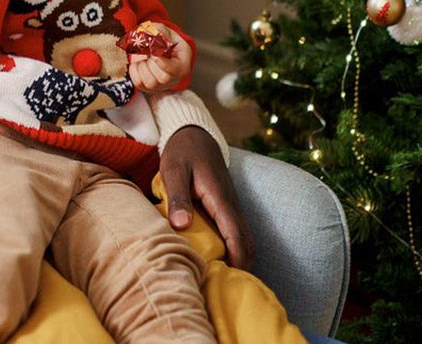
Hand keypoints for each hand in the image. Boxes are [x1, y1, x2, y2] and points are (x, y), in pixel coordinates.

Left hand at [127, 23, 191, 92]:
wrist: (154, 47)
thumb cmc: (162, 39)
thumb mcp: (163, 30)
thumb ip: (159, 31)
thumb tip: (150, 37)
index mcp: (182, 63)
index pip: (176, 70)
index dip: (163, 64)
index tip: (154, 54)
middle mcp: (174, 78)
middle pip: (163, 78)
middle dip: (152, 63)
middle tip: (150, 53)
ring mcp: (161, 85)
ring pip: (150, 83)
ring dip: (143, 67)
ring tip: (145, 58)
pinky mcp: (148, 87)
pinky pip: (138, 84)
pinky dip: (134, 72)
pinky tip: (138, 64)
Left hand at [160, 125, 255, 270]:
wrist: (194, 133)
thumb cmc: (182, 152)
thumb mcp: (174, 171)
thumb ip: (178, 197)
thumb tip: (181, 226)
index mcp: (220, 198)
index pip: (237, 236)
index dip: (237, 260)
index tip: (229, 280)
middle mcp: (231, 205)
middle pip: (247, 242)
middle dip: (242, 266)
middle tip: (226, 288)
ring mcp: (230, 206)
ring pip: (244, 238)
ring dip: (239, 259)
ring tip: (222, 280)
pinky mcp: (225, 207)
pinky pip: (235, 233)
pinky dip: (233, 249)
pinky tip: (219, 260)